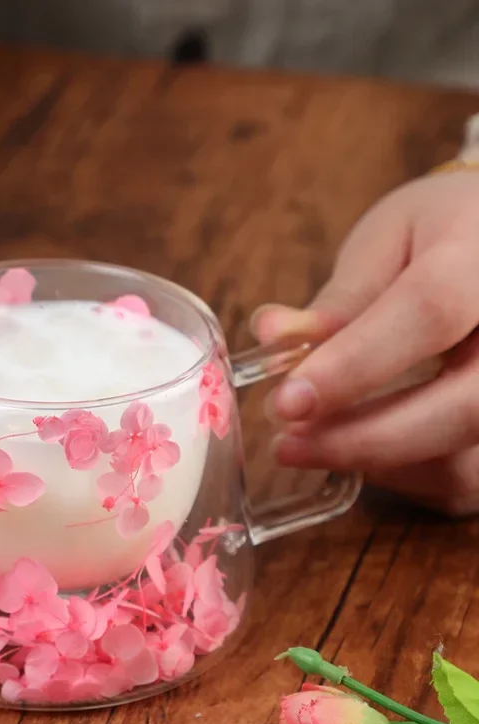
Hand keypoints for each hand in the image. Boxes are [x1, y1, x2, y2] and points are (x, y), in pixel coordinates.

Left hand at [251, 168, 478, 515]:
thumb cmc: (444, 234)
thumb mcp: (389, 241)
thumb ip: (339, 299)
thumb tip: (272, 337)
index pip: (429, 312)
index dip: (353, 364)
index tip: (287, 401)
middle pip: (465, 407)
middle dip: (363, 437)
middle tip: (286, 444)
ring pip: (467, 461)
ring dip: (377, 464)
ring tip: (306, 446)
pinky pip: (464, 480)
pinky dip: (402, 476)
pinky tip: (355, 449)